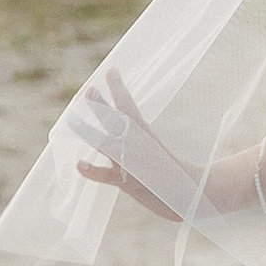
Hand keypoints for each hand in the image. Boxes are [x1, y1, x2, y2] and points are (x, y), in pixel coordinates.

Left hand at [69, 68, 195, 221]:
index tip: (111, 72)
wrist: (192, 193)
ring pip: (106, 143)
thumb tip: (123, 136)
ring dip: (89, 131)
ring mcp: (131, 163)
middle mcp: (138, 146)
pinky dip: (92, 171)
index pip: (129, 106)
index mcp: (146, 135)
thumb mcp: (156, 153)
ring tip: (73, 120)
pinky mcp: (126, 181)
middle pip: (115, 121)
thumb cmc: (175, 174)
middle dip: (101, 105)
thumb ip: (138, 145)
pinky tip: (80, 164)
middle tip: (90, 89)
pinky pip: (106, 176)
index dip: (118, 89)